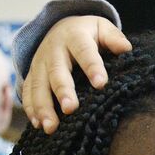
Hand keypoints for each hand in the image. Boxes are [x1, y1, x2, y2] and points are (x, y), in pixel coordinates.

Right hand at [23, 16, 131, 133]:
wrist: (60, 28)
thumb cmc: (88, 33)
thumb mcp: (102, 28)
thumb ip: (114, 38)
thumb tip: (127, 48)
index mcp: (75, 36)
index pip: (84, 51)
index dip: (92, 67)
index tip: (101, 83)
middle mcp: (53, 49)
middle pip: (57, 70)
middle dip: (63, 90)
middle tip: (70, 108)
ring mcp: (39, 63)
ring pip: (39, 85)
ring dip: (43, 107)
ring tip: (51, 127)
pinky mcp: (32, 75)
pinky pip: (28, 92)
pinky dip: (32, 109)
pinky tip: (39, 125)